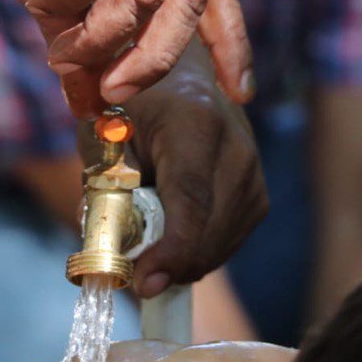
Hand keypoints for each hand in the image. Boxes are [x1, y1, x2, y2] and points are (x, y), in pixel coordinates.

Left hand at [113, 47, 267, 296]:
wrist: (182, 79)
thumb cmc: (134, 105)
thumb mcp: (105, 131)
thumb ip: (104, 184)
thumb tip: (103, 244)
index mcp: (195, 123)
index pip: (191, 199)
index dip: (171, 249)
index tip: (143, 282)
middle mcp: (236, 149)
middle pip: (208, 231)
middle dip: (169, 265)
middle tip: (131, 275)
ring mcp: (254, 174)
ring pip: (219, 245)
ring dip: (182, 262)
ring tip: (148, 252)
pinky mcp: (258, 196)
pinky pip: (228, 243)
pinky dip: (198, 254)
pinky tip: (173, 244)